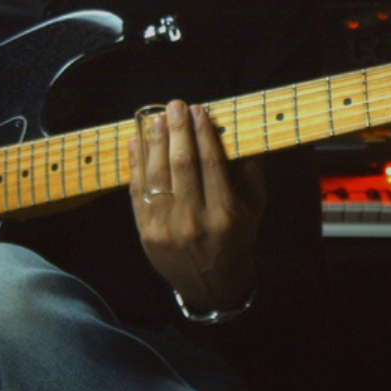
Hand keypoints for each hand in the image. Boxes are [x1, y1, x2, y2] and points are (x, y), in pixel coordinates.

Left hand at [129, 100, 262, 311]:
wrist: (213, 285)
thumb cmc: (236, 240)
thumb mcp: (255, 209)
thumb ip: (251, 172)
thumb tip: (242, 132)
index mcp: (225, 214)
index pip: (211, 163)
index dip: (203, 133)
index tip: (198, 110)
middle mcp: (195, 221)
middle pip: (182, 164)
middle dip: (177, 130)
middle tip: (175, 105)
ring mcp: (167, 228)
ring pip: (157, 175)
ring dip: (155, 142)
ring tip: (155, 119)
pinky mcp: (146, 232)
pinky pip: (138, 191)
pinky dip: (135, 164)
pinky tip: (136, 142)